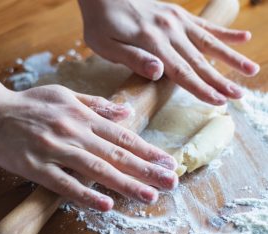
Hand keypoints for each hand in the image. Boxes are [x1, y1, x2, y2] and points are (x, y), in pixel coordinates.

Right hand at [0, 85, 177, 210]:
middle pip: (116, 154)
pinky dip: (86, 194)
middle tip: (171, 181)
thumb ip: (97, 105)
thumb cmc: (30, 103)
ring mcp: (56, 150)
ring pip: (96, 169)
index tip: (167, 161)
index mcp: (82, 115)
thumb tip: (126, 113)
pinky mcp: (36, 167)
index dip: (147, 149)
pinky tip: (106, 204)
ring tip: (149, 195)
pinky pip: (65, 184)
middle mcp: (74, 132)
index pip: (121, 135)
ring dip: (125, 184)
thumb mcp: (65, 94)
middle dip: (146, 169)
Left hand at [78, 0, 259, 104]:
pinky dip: (224, 32)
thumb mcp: (106, 46)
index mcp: (152, 42)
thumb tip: (159, 72)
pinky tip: (243, 37)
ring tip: (252, 69)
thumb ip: (133, 58)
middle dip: (220, 80)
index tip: (219, 101)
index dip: (200, 88)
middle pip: (199, 60)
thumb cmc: (101, 24)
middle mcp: (169, 30)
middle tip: (240, 95)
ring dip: (231, 57)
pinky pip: (204, 24)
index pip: (181, 71)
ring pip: (209, 42)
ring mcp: (176, 20)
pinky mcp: (177, 14)